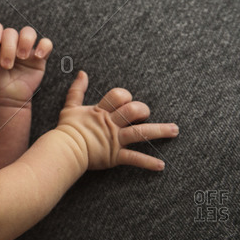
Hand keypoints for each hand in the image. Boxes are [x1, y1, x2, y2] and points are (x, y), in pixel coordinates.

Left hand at [0, 22, 52, 104]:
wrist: (5, 99)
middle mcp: (10, 42)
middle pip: (11, 32)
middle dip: (8, 46)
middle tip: (6, 64)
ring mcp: (25, 48)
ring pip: (28, 32)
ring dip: (25, 41)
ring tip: (21, 57)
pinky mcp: (39, 57)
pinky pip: (46, 44)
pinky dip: (43, 46)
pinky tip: (37, 56)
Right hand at [57, 71, 178, 170]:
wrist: (64, 149)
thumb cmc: (67, 128)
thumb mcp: (70, 106)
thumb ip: (77, 90)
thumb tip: (82, 73)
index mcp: (101, 111)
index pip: (119, 96)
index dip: (125, 96)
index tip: (126, 100)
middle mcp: (111, 124)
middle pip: (133, 111)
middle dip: (143, 110)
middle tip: (146, 113)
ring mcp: (114, 140)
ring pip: (140, 132)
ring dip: (159, 131)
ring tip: (175, 130)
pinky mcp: (115, 156)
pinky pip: (134, 158)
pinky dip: (147, 163)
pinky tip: (161, 166)